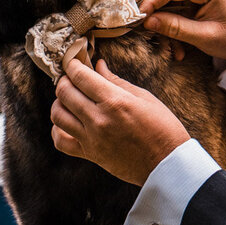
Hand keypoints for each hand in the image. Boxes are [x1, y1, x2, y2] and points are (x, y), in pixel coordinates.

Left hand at [50, 55, 190, 185]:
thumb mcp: (144, 97)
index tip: (73, 61)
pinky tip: (68, 122)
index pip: (80, 76)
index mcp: (115, 101)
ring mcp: (92, 139)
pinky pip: (60, 141)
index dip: (72, 65)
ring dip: (60, 102)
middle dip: (65, 80)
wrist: (168, 164)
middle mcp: (99, 119)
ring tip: (70, 99)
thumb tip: (98, 66)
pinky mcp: (90, 154)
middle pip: (64, 93)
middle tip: (73, 78)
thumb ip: (116, 81)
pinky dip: (58, 130)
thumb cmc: (162, 127)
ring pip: (57, 115)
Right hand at [138, 0, 225, 67]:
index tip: (136, 21)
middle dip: (157, 15)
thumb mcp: (205, 37)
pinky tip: (180, 44)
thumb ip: (175, 28)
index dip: (149, 4)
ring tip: (176, 49)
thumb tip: (147, 21)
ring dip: (166, 20)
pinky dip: (174, 18)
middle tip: (152, 38)